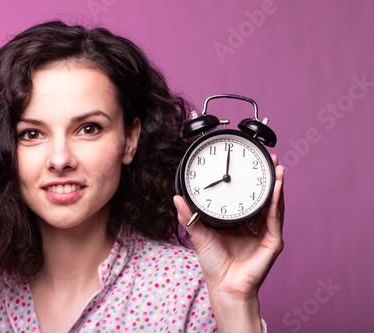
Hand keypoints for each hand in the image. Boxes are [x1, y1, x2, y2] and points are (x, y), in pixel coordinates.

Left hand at [174, 154, 283, 328]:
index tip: (248, 160)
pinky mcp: (273, 242)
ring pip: (274, 204)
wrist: (224, 287)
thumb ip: (189, 216)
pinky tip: (277, 189)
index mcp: (240, 221)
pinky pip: (275, 218)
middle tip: (269, 157)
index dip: (249, 179)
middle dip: (268, 177)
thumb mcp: (199, 234)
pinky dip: (276, 203)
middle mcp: (255, 224)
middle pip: (265, 196)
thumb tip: (176, 198)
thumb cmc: (214, 264)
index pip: (247, 195)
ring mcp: (266, 232)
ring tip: (277, 168)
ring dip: (277, 185)